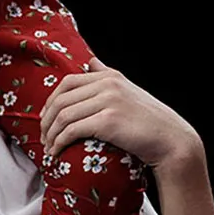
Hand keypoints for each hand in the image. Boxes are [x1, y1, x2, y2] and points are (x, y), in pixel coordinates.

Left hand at [38, 60, 199, 171]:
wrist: (170, 139)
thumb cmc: (147, 119)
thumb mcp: (127, 90)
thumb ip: (107, 75)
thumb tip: (91, 62)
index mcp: (109, 76)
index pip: (67, 83)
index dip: (50, 102)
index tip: (44, 119)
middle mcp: (108, 84)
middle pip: (61, 99)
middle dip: (46, 121)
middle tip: (43, 137)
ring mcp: (108, 101)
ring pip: (63, 115)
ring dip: (50, 134)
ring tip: (48, 148)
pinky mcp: (108, 121)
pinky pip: (72, 130)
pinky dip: (59, 143)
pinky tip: (56, 152)